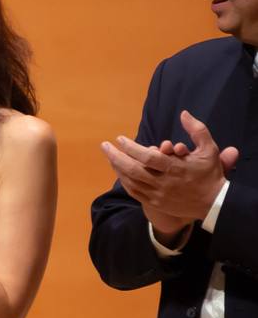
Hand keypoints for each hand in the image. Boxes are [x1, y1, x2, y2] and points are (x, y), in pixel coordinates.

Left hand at [101, 110, 239, 236]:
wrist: (213, 202)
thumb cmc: (209, 173)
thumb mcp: (209, 148)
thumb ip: (197, 130)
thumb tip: (183, 113)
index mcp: (176, 168)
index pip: (148, 157)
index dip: (131, 148)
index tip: (120, 139)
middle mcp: (164, 182)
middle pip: (133, 170)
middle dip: (116, 157)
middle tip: (104, 145)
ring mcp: (157, 194)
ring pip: (131, 181)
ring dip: (117, 168)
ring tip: (110, 156)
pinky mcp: (154, 203)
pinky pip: (134, 192)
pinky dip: (124, 181)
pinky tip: (119, 171)